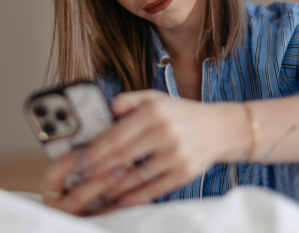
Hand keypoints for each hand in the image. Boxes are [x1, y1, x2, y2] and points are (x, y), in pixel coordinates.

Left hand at [42, 89, 247, 213]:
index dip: (94, 149)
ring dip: (111, 187)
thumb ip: (130, 100)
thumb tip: (108, 109)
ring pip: (136, 176)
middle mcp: (165, 132)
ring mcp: (176, 155)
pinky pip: (153, 189)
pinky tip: (118, 200)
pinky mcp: (185, 174)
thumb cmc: (182, 113)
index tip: (76, 159)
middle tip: (77, 178)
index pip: (117, 134)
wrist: (222, 128)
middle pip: (122, 156)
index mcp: (155, 111)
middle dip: (96, 170)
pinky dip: (133, 197)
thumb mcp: (156, 97)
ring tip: (92, 193)